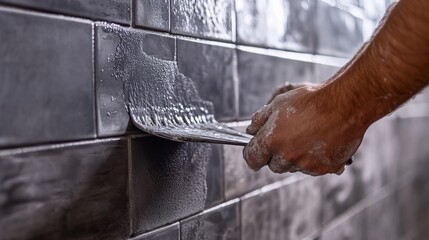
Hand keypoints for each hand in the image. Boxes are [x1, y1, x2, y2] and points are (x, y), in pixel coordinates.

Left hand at [243, 83, 366, 175]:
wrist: (344, 104)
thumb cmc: (313, 100)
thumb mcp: (279, 103)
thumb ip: (260, 119)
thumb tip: (251, 129)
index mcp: (272, 140)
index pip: (252, 159)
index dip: (252, 154)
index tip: (255, 151)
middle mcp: (288, 156)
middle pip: (273, 165)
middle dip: (276, 154)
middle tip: (287, 137)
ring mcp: (306, 164)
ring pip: (293, 167)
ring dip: (295, 157)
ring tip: (306, 136)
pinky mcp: (324, 168)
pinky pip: (312, 169)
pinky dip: (313, 160)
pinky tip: (318, 142)